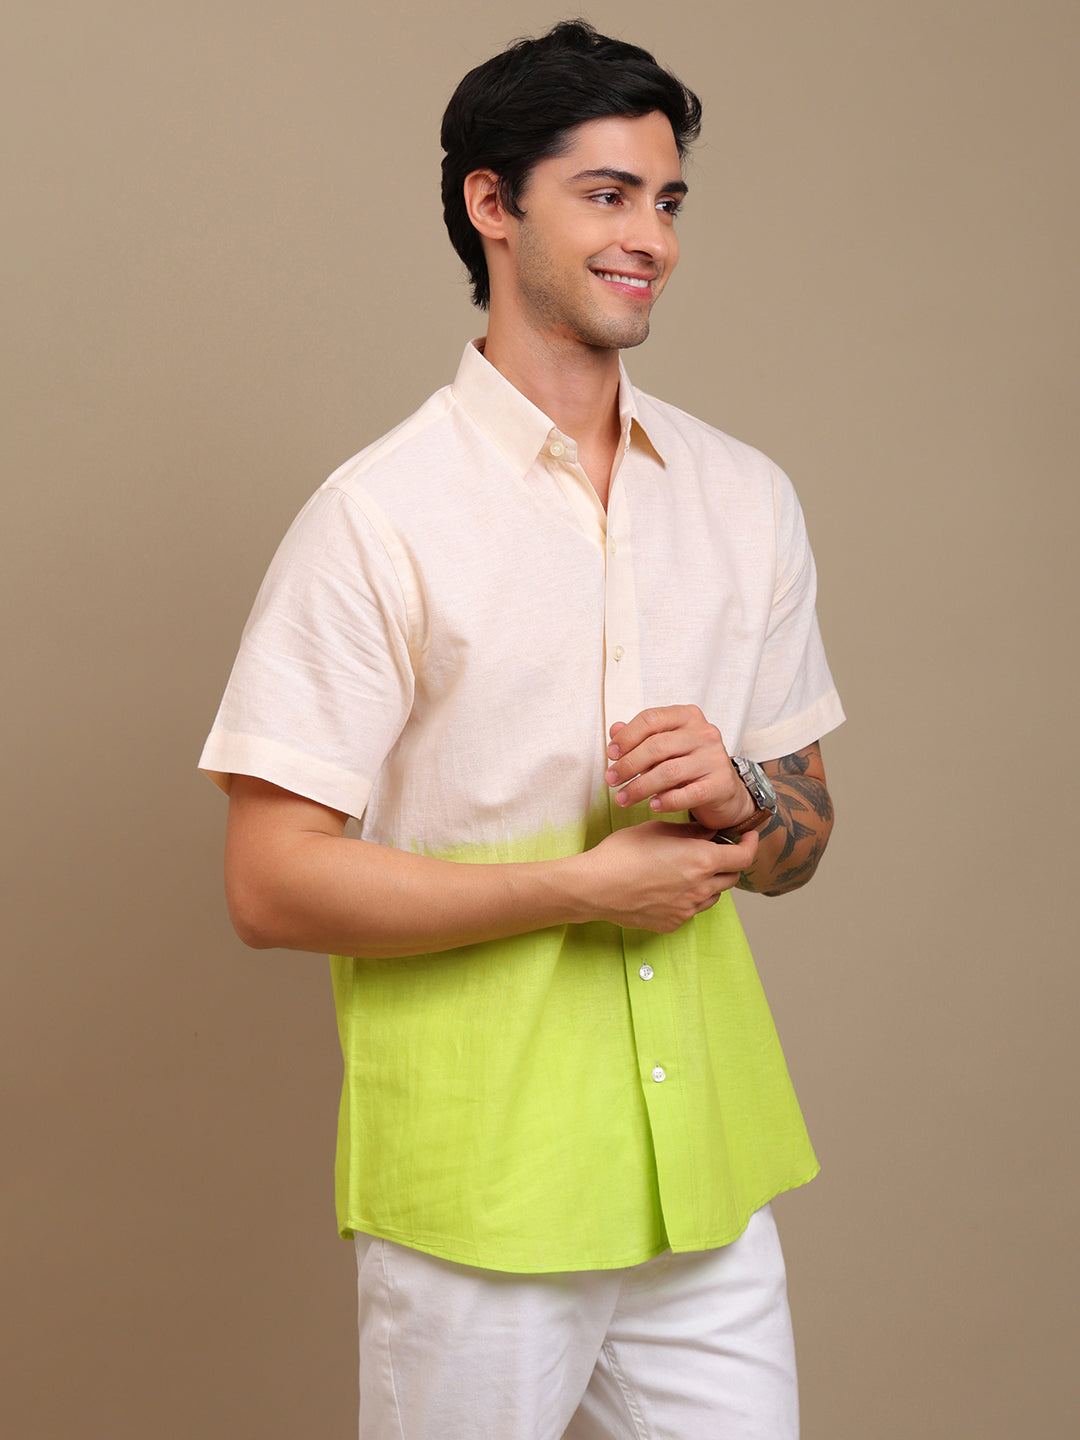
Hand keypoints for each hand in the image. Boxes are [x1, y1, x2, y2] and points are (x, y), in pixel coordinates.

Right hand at [583, 820, 758, 932]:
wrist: (595, 887)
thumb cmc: (622, 853)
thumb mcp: (658, 830)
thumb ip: (690, 832)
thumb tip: (708, 832)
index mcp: (702, 860)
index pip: (743, 856)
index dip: (750, 845)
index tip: (746, 837)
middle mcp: (701, 887)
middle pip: (732, 877)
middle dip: (727, 862)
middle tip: (711, 850)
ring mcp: (688, 909)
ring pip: (713, 895)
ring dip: (709, 881)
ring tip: (686, 868)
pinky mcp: (673, 922)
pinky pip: (692, 909)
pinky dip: (689, 897)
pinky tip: (667, 886)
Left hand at [604, 705, 755, 832]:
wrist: (724, 792)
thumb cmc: (689, 766)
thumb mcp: (664, 748)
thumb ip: (640, 737)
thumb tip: (614, 729)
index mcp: (688, 716)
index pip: (651, 718)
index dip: (626, 736)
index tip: (611, 754)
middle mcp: (704, 733)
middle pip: (657, 746)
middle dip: (628, 765)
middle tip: (611, 780)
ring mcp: (715, 758)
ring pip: (669, 772)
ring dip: (640, 787)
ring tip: (622, 799)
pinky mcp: (721, 784)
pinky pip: (688, 794)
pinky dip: (666, 801)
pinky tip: (652, 805)